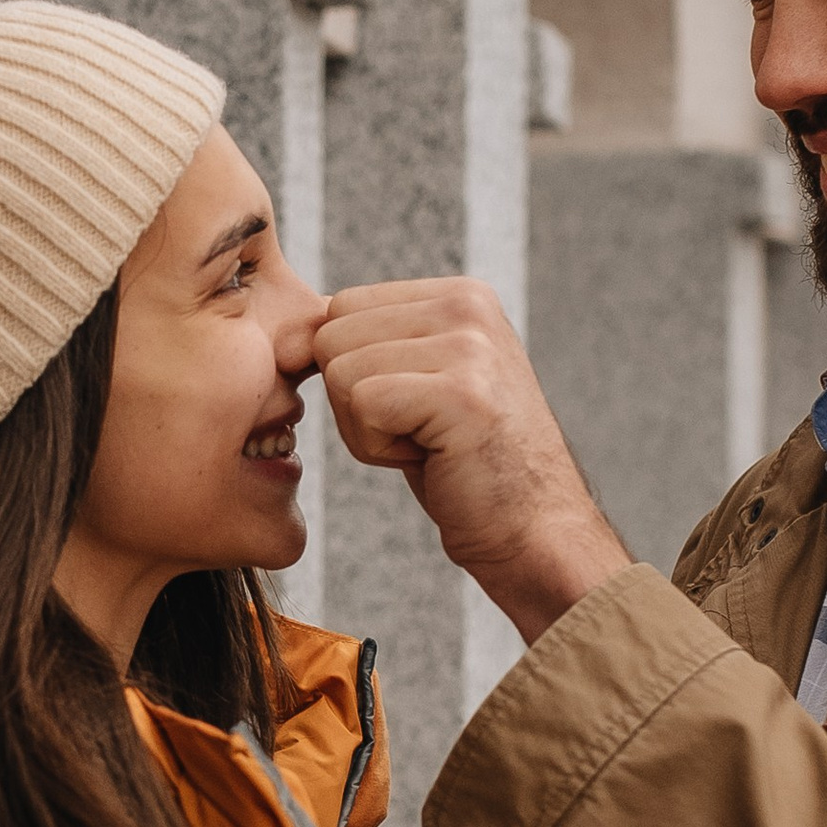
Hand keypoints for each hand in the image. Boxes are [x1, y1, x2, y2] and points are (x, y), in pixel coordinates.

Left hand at [317, 277, 628, 640]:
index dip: (354, 371)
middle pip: (331, 335)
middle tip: (418, 432)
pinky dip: (377, 449)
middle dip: (354, 399)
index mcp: (459, 294)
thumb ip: (374, 344)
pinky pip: (360, 405)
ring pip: (340, 373)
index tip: (413, 408)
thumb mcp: (422, 382)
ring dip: (366, 428)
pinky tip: (430, 458)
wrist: (533, 531)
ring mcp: (468, 345)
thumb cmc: (467, 468)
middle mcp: (467, 305)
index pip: (341, 306)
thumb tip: (292, 333)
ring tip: (427, 444)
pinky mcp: (460, 391)